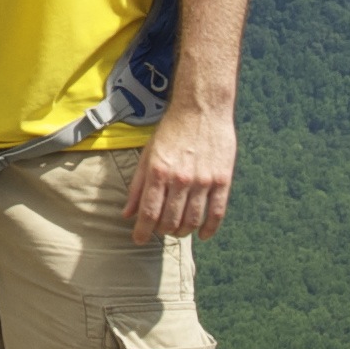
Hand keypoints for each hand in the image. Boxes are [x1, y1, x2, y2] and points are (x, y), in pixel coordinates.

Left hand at [126, 105, 233, 243]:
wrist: (202, 108)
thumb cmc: (171, 131)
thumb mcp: (148, 155)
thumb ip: (137, 186)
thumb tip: (127, 214)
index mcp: (159, 172)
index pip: (149, 213)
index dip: (143, 231)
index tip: (139, 240)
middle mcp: (181, 179)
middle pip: (170, 221)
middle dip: (163, 231)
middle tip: (160, 230)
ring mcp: (204, 181)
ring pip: (192, 221)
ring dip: (183, 231)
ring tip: (178, 230)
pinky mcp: (222, 180)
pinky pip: (216, 213)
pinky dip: (209, 229)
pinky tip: (202, 234)